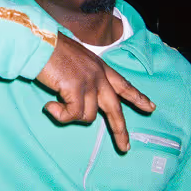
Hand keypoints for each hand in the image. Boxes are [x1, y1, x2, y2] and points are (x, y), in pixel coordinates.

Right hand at [35, 32, 155, 151]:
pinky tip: (50, 106)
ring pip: (88, 116)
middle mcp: (99, 75)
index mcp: (100, 67)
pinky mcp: (76, 90)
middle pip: (115, 108)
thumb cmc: (52, 51)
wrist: (40, 43)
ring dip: (71, 115)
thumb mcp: (76, 62)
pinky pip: (72, 115)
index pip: (123, 84)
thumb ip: (83, 79)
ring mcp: (89, 83)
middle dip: (120, 130)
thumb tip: (79, 101)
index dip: (137, 97)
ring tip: (56, 104)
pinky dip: (61, 115)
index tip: (150, 107)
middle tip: (125, 147)